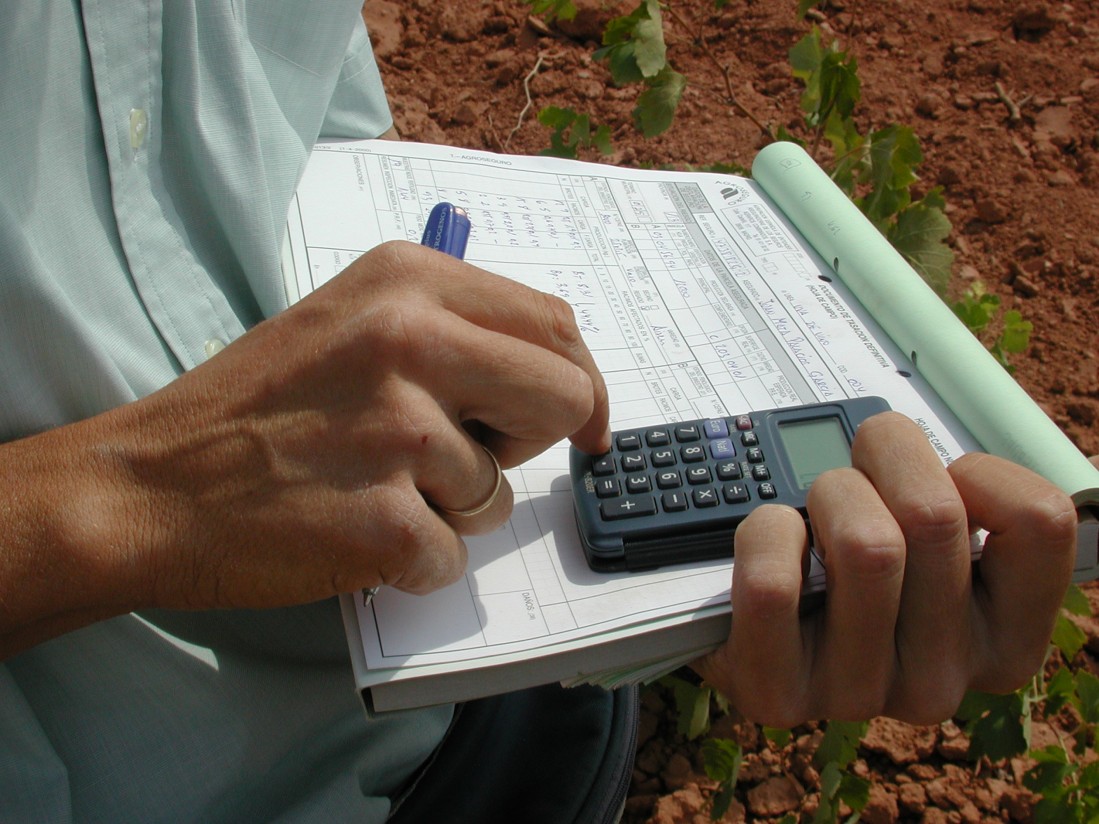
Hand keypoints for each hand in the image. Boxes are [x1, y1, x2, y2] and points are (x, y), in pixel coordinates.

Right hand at [0, 241, 609, 652]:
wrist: (150, 486)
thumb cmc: (256, 408)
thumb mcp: (352, 320)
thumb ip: (453, 328)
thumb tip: (560, 372)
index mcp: (409, 281)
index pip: (555, 324)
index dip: (582, 382)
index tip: (584, 425)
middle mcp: (412, 339)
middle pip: (566, 398)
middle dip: (525, 443)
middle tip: (457, 456)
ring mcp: (399, 431)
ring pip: (502, 493)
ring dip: (449, 508)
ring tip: (365, 486)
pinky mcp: (386, 520)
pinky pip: (453, 558)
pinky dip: (411, 561)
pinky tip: (346, 531)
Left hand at [692, 412, 1077, 726]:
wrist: (755, 629)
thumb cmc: (850, 567)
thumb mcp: (923, 534)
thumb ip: (944, 494)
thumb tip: (896, 440)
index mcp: (1003, 641)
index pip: (1043, 520)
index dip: (978, 471)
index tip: (940, 485)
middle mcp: (942, 681)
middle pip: (934, 516)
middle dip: (880, 461)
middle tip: (857, 482)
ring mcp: (861, 694)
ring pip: (864, 543)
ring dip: (826, 496)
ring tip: (815, 519)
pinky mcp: (779, 692)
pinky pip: (774, 583)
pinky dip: (765, 533)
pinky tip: (776, 546)